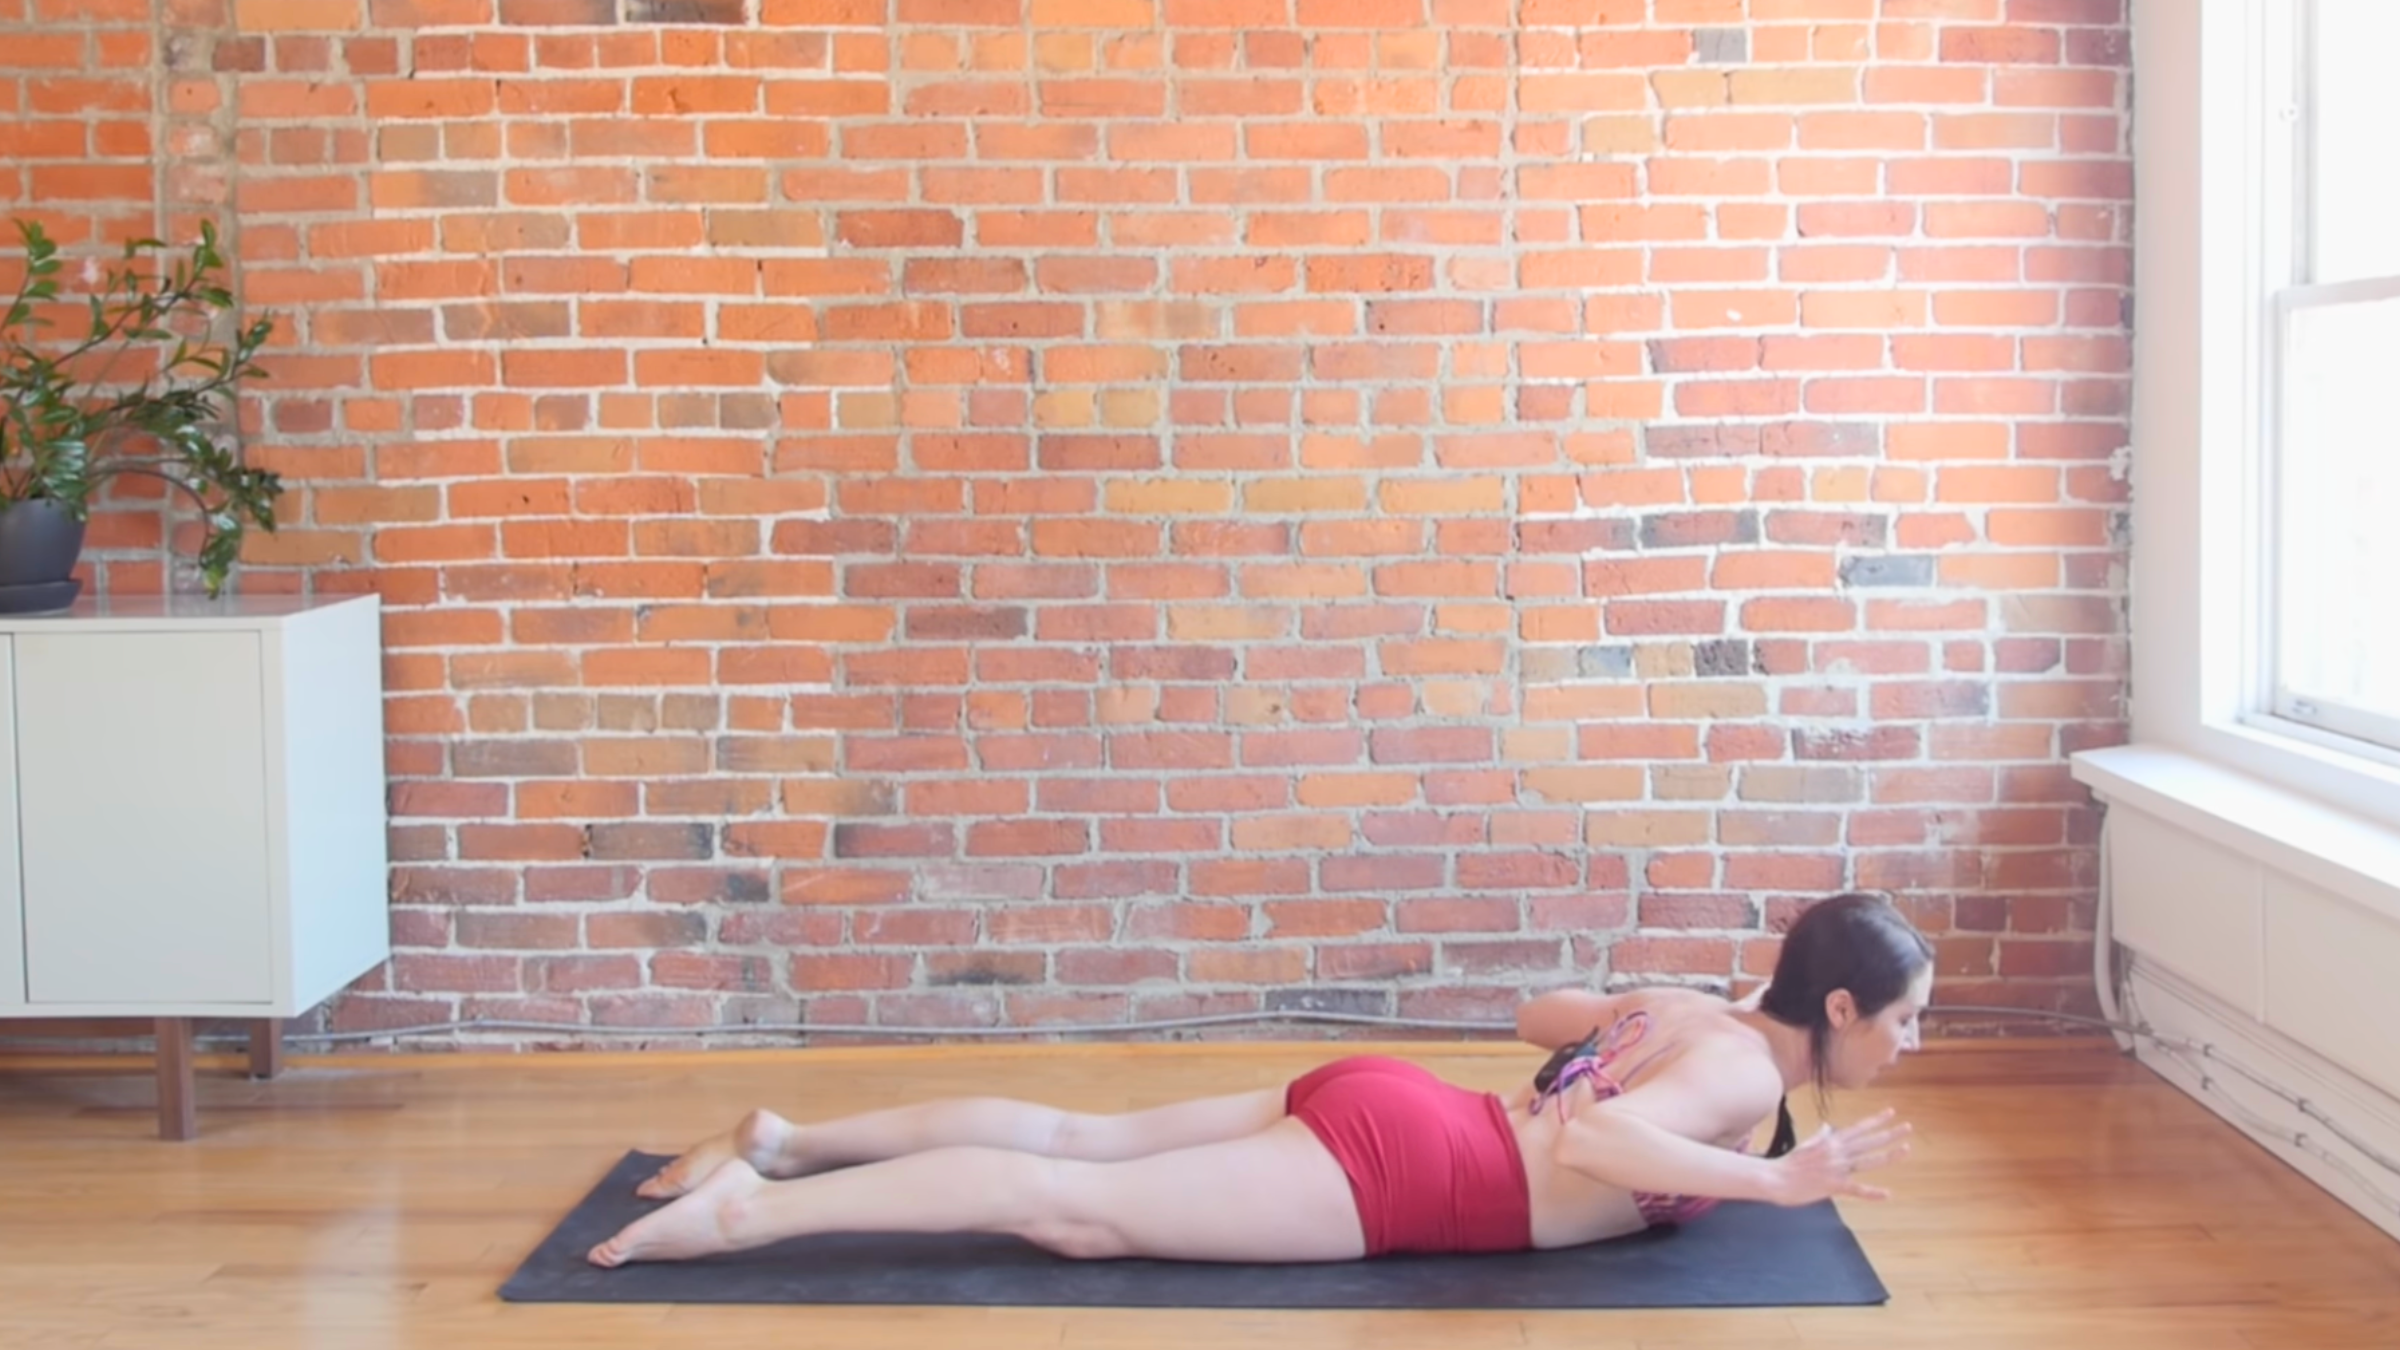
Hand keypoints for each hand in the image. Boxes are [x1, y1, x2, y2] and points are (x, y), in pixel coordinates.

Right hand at [1770, 1108, 1911, 1205]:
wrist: (1774, 1178)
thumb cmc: (1788, 1163)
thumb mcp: (1805, 1145)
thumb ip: (1820, 1136)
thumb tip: (1827, 1126)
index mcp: (1830, 1142)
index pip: (1858, 1128)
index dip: (1876, 1120)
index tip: (1891, 1112)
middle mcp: (1837, 1152)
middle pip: (1869, 1141)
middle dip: (1889, 1133)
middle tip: (1907, 1126)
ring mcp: (1837, 1169)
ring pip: (1868, 1160)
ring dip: (1888, 1155)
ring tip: (1906, 1148)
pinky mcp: (1834, 1186)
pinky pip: (1856, 1189)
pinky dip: (1872, 1193)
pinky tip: (1887, 1194)